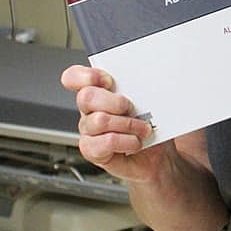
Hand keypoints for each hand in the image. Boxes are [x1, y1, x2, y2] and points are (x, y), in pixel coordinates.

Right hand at [61, 64, 167, 181]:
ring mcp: (88, 130)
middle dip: (115, 101)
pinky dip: (127, 141)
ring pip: (100, 120)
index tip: (109, 81)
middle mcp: (89, 109)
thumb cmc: (150, 124)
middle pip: (86, 97)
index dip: (87, 76)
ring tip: (143, 129)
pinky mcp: (92, 151)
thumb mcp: (148, 99)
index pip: (74, 77)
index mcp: (99, 90)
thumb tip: (146, 77)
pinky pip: (106, 142)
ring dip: (129, 124)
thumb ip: (138, 86)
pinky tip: (135, 142)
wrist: (157, 155)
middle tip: (131, 108)